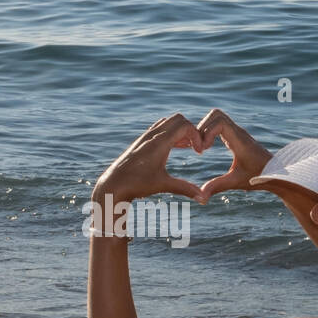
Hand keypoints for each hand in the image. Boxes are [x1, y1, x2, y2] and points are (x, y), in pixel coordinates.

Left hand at [94, 113, 208, 203]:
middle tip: (196, 147)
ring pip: (168, 122)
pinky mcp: (141, 141)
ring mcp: (145, 137)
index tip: (199, 152)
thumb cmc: (136, 185)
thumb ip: (185, 189)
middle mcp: (152, 135)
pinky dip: (171, 133)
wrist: (113, 184)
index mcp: (159, 142)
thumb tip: (203, 198)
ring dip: (180, 131)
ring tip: (188, 148)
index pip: (184, 126)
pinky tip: (176, 148)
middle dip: (190, 130)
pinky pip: (160, 128)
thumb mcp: (163, 185)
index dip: (197, 136)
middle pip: (178, 119)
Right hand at [194, 108, 270, 199]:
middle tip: (199, 146)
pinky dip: (209, 131)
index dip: (207, 132)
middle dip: (203, 127)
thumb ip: (218, 186)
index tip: (203, 150)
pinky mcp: (235, 136)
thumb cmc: (259, 176)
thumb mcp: (236, 182)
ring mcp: (236, 132)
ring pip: (217, 117)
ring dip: (205, 128)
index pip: (219, 122)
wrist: (276, 172)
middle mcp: (238, 132)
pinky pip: (219, 124)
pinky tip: (206, 148)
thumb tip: (201, 197)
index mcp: (239, 140)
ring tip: (201, 147)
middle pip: (216, 114)